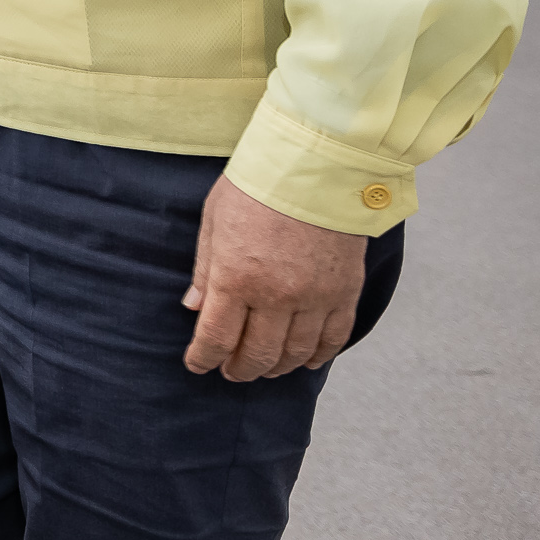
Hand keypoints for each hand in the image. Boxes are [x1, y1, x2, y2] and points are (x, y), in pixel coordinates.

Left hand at [182, 176, 367, 380]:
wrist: (314, 166)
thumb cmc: (255, 187)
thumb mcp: (213, 221)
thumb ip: (205, 270)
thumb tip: (194, 308)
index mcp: (236, 279)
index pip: (216, 338)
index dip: (204, 359)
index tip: (197, 366)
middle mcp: (276, 296)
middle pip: (257, 354)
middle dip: (239, 369)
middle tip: (231, 372)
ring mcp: (315, 297)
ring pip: (296, 353)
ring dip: (277, 367)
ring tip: (265, 369)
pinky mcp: (345, 292)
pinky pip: (334, 337)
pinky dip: (319, 355)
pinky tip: (306, 359)